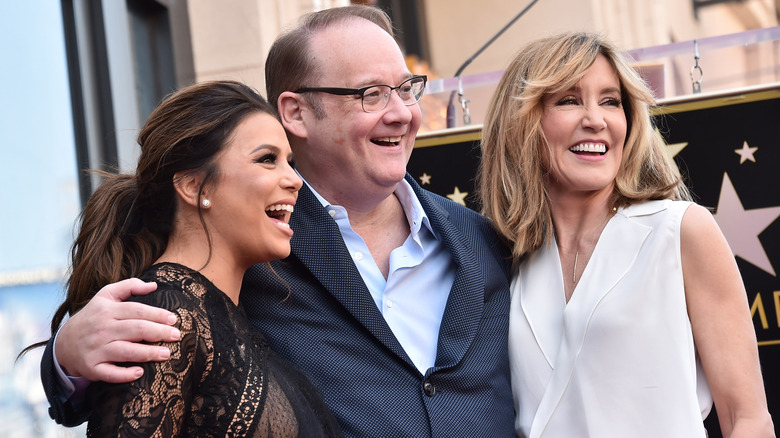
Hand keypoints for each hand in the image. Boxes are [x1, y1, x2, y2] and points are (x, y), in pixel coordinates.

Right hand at [55, 278, 179, 382]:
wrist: (64, 343)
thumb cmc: (94, 317)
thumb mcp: (105, 295)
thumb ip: (129, 286)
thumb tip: (154, 285)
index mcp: (107, 310)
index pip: (136, 311)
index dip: (157, 314)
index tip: (173, 319)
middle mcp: (102, 329)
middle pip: (135, 330)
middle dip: (158, 332)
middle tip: (176, 335)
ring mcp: (96, 350)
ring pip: (126, 351)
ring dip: (148, 353)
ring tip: (167, 354)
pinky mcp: (92, 368)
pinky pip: (109, 373)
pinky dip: (124, 374)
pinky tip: (140, 372)